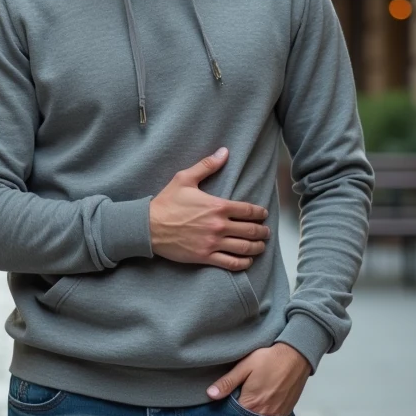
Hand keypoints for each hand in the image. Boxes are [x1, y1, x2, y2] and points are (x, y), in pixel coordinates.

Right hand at [149, 148, 270, 270]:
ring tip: (261, 246)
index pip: (248, 210)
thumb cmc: (166, 202)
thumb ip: (207, 165)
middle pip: (250, 230)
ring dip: (257, 247)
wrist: (149, 226)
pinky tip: (247, 261)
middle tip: (266, 232)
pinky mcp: (205, 256)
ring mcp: (213, 242)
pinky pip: (231, 263)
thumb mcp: (185, 179)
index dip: (259, 213)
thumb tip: (224, 152)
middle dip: (262, 231)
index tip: (263, 214)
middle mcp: (219, 225)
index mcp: (217, 206)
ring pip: (244, 248)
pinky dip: (243, 263)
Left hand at [206, 343, 311, 415]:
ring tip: (246, 406)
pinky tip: (260, 407)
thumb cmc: (269, 359)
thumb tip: (210, 394)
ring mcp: (277, 415)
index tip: (222, 406)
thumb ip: (228, 382)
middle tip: (233, 406)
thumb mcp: (245, 366)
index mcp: (251, 404)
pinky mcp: (286, 412)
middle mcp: (265, 414)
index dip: (226, 412)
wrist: (297, 355)